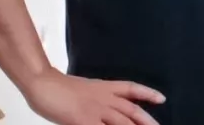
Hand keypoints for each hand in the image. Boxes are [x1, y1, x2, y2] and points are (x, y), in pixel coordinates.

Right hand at [24, 69, 164, 124]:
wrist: (42, 82)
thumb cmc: (56, 87)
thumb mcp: (81, 90)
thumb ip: (94, 99)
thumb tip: (100, 112)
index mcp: (102, 87)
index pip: (130, 88)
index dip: (147, 93)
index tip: (161, 98)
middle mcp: (103, 98)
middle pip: (132, 111)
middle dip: (147, 122)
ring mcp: (95, 110)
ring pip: (122, 123)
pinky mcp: (84, 120)